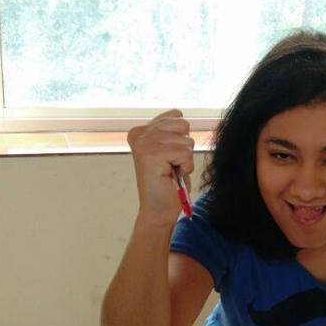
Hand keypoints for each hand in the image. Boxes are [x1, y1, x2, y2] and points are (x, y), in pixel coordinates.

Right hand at [127, 109, 193, 225]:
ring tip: (170, 171)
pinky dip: (185, 167)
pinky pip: (185, 153)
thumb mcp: (171, 148)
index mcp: (142, 130)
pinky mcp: (151, 155)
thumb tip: (180, 115)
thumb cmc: (168, 183)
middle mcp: (139, 134)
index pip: (176, 115)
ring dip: (185, 159)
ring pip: (186, 140)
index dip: (181, 138)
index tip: (169, 156)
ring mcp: (144, 143)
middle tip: (171, 164)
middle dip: (184, 147)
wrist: (159, 210)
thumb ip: (172, 130)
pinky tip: (171, 176)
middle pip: (183, 125)